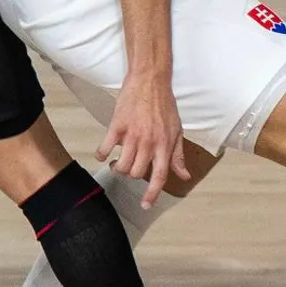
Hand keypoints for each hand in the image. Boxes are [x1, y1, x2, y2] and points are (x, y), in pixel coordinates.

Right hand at [98, 71, 189, 206]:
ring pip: (122, 165)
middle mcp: (149, 142)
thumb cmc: (164, 105)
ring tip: (117, 161)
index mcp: (165, 145)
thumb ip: (178, 156)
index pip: (160, 176)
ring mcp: (132, 134)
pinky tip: (103, 154)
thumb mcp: (177, 131)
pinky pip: (105, 147)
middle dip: (131, 175)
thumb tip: (184, 175)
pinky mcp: (117, 125)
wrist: (150, 80)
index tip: (146, 205)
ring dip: (118, 168)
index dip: (152, 194)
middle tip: (129, 168)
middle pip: (136, 173)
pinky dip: (101, 155)